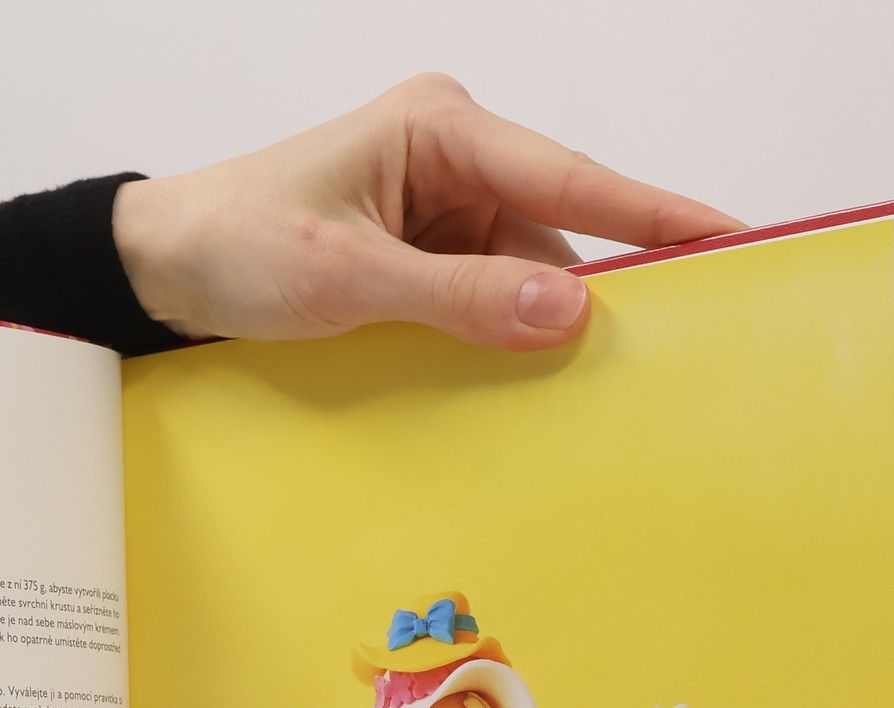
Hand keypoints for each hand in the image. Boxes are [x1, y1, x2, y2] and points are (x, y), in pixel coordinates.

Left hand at [113, 73, 737, 350]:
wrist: (159, 269)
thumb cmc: (235, 245)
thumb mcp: (348, 277)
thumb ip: (457, 296)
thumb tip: (563, 310)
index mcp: (442, 129)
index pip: (571, 177)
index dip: (655, 214)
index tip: (733, 237)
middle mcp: (451, 159)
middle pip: (553, 231)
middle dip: (588, 295)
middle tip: (658, 354)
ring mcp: (435, 209)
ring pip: (519, 275)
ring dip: (532, 330)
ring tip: (572, 392)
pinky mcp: (416, 257)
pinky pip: (480, 299)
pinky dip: (493, 339)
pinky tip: (510, 383)